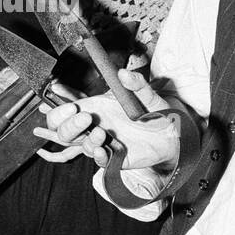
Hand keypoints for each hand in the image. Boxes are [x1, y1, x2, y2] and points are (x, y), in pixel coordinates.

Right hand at [33, 69, 177, 168]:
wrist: (174, 137)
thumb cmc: (157, 114)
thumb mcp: (149, 96)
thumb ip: (137, 84)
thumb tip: (124, 74)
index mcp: (97, 108)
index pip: (66, 111)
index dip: (60, 111)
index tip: (72, 107)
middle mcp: (96, 125)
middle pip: (64, 131)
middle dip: (67, 126)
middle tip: (85, 119)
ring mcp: (104, 143)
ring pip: (80, 145)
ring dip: (87, 139)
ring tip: (103, 132)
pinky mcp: (115, 158)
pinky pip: (99, 160)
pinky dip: (98, 156)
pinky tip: (102, 149)